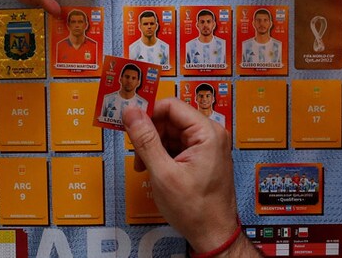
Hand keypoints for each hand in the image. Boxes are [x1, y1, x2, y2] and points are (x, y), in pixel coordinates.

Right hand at [123, 99, 241, 253]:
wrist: (213, 234)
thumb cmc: (196, 209)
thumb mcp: (163, 174)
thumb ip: (145, 140)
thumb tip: (132, 114)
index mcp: (207, 133)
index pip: (172, 106)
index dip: (148, 113)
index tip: (129, 123)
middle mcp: (210, 134)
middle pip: (170, 118)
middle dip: (149, 134)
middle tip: (136, 153)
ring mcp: (207, 146)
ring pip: (170, 132)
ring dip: (153, 147)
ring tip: (145, 167)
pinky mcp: (202, 157)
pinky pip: (176, 145)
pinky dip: (162, 155)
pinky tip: (155, 170)